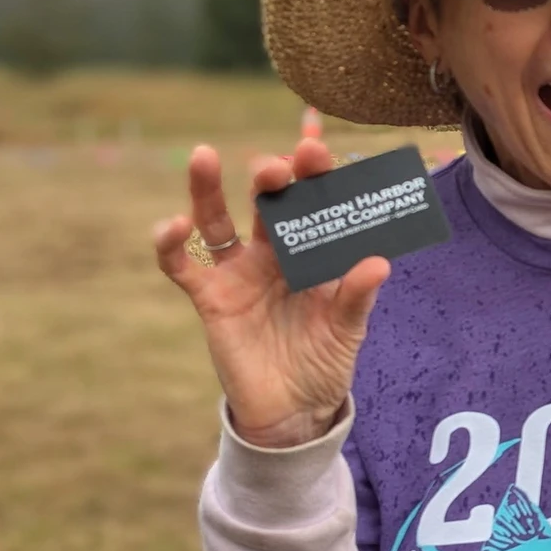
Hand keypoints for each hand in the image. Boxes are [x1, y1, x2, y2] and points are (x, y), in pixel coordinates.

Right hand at [154, 141, 391, 448]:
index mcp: (313, 252)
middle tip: (278, 163)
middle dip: (273, 177)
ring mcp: (239, 272)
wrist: (293, 412)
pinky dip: (172, 245)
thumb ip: (357, 296)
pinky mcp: (210, 297)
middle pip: (269, 202)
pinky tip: (174, 226)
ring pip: (217, 219)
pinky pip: (183, 266)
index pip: (315, 200)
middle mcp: (274, 253)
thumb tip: (379, 262)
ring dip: (207, 189)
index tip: (313, 139)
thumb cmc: (325, 363)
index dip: (314, 170)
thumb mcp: (346, 331)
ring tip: (203, 157)